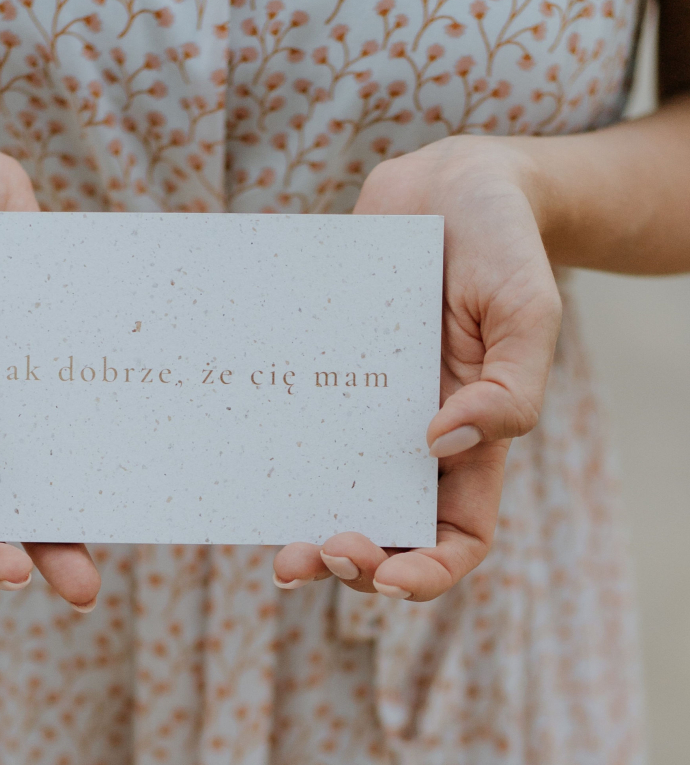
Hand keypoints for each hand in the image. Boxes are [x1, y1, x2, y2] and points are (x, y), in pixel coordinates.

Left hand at [274, 135, 561, 601]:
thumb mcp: (527, 313)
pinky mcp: (321, 368)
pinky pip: (290, 420)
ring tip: (271, 545)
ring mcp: (360, 406)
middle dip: (349, 562)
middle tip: (310, 554)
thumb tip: (440, 446)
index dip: (425, 575)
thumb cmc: (502, 246)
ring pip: (326, 488)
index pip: (455, 537)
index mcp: (471, 440)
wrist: (449, 184)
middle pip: (382, 530)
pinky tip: (236, 453)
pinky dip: (267, 450)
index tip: (386, 580)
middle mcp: (410, 435)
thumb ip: (508, 390)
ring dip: (299, 525)